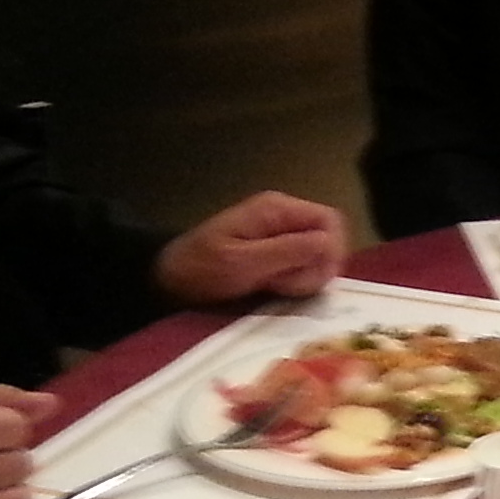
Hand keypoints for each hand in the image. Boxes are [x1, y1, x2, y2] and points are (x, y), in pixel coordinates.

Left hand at [156, 190, 347, 305]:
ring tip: (273, 287)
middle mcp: (283, 217)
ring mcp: (278, 234)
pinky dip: (292, 280)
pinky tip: (271, 288)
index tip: (318, 277)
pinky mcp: (273, 252)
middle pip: (326, 238)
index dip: (333, 250)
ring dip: (303, 276)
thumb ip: (288, 251)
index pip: (330, 220)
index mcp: (277, 210)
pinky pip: (299, 265)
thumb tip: (331, 244)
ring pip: (315, 255)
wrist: (166, 279)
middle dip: (316, 267)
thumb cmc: (201, 269)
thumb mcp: (243, 263)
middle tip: (287, 286)